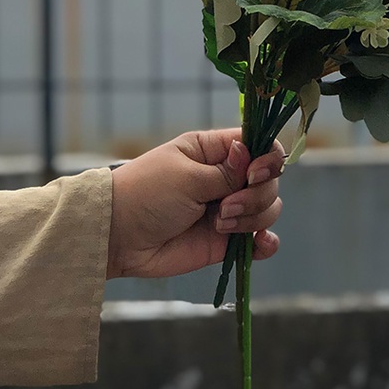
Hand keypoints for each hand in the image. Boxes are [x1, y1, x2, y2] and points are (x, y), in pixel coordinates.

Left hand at [105, 129, 284, 279]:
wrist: (119, 237)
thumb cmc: (146, 194)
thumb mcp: (186, 176)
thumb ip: (226, 173)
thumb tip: (253, 155)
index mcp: (214, 150)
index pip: (258, 144)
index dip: (267, 159)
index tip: (253, 174)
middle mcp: (226, 176)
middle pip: (268, 180)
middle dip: (255, 195)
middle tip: (225, 207)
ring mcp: (228, 208)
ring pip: (267, 208)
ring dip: (253, 217)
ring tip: (220, 225)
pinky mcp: (226, 239)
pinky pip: (259, 240)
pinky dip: (266, 243)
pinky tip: (260, 244)